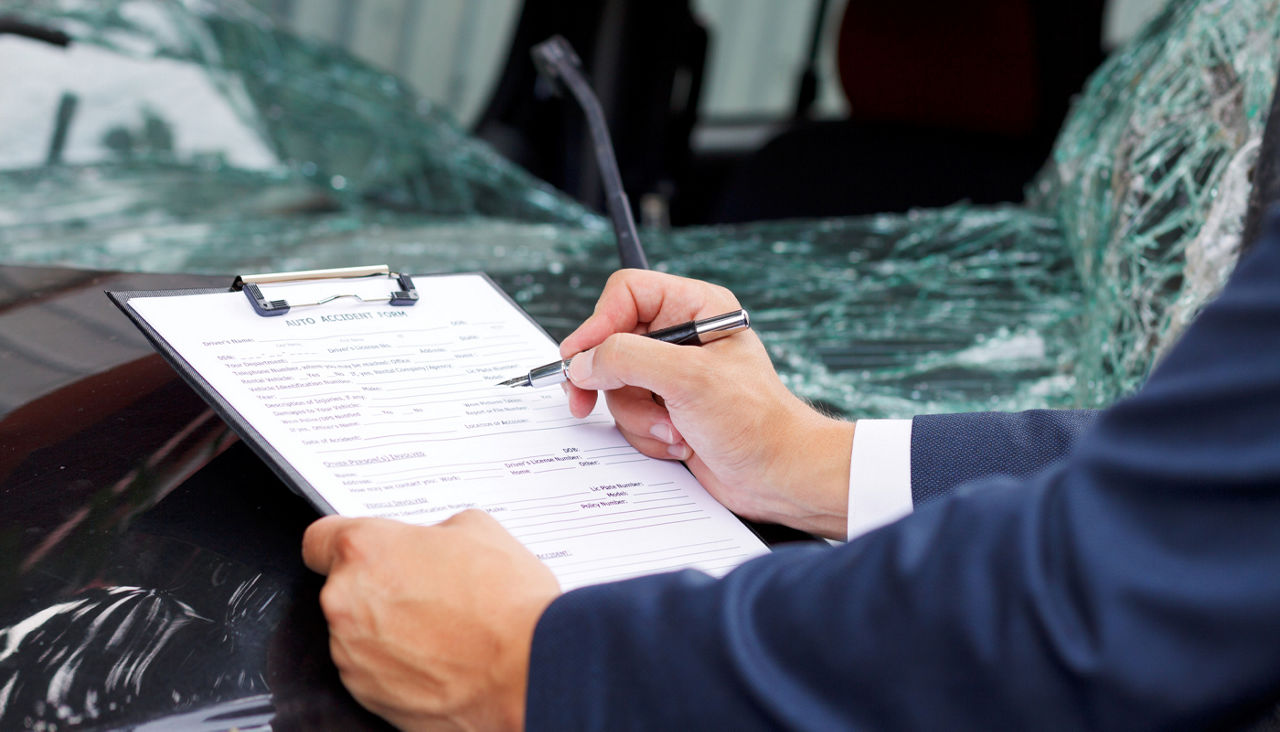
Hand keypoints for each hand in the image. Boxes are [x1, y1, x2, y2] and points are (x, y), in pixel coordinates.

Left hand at [301, 510, 559, 730]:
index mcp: (364, 551)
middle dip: (381, 587)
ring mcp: (353, 656)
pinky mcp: (368, 696)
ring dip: (389, 628)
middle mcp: (345, 604)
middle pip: (345, 589)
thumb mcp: (478, 529)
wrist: (526, 672)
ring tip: (444, 627)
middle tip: (430, 589)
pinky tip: (441, 657)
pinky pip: (374, 671)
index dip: (342, 544)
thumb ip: (433, 532)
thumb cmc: (507, 603)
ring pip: (359, 633)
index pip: (319, 539)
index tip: (361, 551)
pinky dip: (399, 665)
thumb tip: (428, 545)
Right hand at [560, 270, 854, 538]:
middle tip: (586, 402)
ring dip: (638, 416)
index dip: (598, 323)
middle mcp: (683, 337)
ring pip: (617, 386)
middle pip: (612, 343)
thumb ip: (627, 360)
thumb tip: (583, 362)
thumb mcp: (688, 379)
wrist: (780, 475)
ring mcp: (673, 376)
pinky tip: (680, 442)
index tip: (579, 357)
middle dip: (613, 384)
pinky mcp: (668, 409)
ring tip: (674, 429)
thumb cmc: (757, 422)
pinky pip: (629, 415)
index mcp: (697, 308)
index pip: (627, 293)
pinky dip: (647, 434)